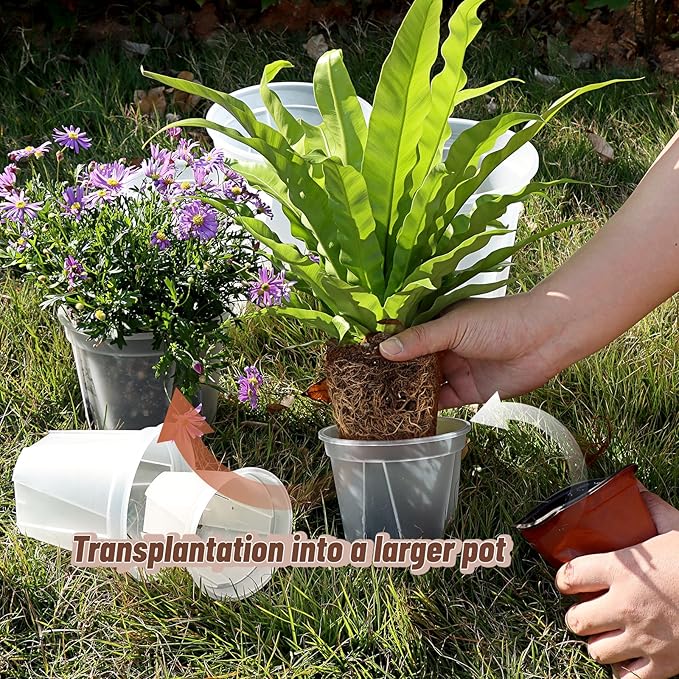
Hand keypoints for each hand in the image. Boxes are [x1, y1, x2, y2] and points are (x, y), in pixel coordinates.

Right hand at [378, 293, 559, 406]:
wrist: (546, 339)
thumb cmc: (501, 321)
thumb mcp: (455, 326)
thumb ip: (421, 340)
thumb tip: (384, 350)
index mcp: (438, 324)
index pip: (405, 336)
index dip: (385, 347)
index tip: (359, 358)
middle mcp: (444, 347)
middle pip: (412, 364)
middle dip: (391, 374)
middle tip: (363, 386)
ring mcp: (456, 370)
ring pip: (424, 385)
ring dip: (406, 393)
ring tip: (377, 403)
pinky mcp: (468, 393)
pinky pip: (442, 402)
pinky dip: (426, 409)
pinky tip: (406, 415)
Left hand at [556, 489, 678, 678]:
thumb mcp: (675, 528)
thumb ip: (650, 509)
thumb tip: (635, 488)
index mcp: (622, 571)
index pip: (569, 577)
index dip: (565, 578)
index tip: (570, 578)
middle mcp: (626, 606)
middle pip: (576, 620)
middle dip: (579, 614)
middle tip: (589, 607)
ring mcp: (644, 639)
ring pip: (596, 650)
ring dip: (599, 642)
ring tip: (608, 631)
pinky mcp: (664, 666)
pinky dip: (624, 670)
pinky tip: (629, 656)